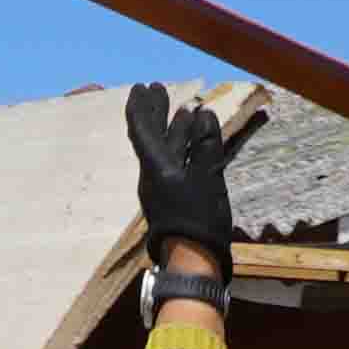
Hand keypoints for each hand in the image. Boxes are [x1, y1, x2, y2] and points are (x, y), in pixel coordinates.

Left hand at [125, 84, 255, 297]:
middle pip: (149, 137)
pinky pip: (172, 164)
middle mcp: (152, 175)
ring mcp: (161, 189)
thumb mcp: (207, 178)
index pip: (140, 130)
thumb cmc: (199, 219)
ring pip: (163, 151)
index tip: (141, 86)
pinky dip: (181, 148)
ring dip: (172, 130)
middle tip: (159, 89)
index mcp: (155, 168)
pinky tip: (194, 143)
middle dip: (155, 112)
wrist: (193, 261)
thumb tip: (203, 113)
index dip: (140, 106)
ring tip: (184, 110)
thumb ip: (206, 144)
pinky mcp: (172, 200)